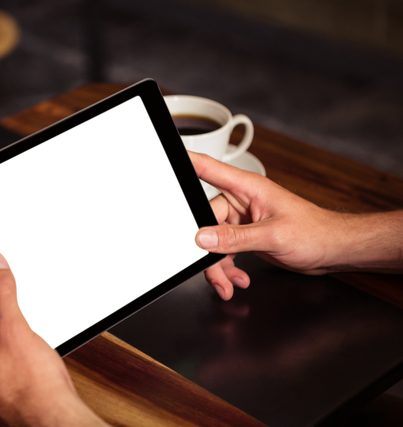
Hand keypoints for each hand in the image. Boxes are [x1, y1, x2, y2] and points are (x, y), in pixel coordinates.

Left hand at [0, 249, 107, 426]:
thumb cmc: (32, 387)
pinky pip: (8, 363)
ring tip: (30, 347)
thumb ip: (1, 291)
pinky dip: (22, 357)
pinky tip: (34, 362)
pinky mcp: (3, 394)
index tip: (4, 286)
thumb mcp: (15, 327)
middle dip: (6, 320)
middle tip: (22, 326)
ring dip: (16, 339)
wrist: (54, 419)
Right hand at [188, 152, 356, 299]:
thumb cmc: (315, 232)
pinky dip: (228, 269)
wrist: (333, 250)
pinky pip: (224, 252)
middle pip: (206, 222)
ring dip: (218, 267)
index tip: (167, 160)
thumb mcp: (273, 237)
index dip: (188, 163)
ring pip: (213, 242)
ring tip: (229, 284)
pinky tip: (239, 279)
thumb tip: (202, 238)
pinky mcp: (245, 236)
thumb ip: (235, 238)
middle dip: (208, 252)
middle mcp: (241, 202)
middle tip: (214, 273)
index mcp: (247, 188)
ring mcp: (242, 220)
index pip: (209, 169)